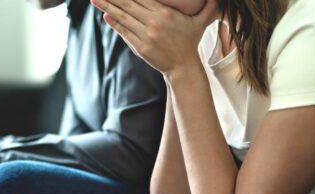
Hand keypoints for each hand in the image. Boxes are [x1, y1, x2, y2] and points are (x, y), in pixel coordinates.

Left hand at [91, 0, 218, 78]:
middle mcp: (154, 22)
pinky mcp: (140, 47)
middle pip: (129, 3)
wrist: (183, 67)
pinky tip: (105, 14)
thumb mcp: (200, 21)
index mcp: (166, 12)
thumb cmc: (190, 42)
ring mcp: (146, 35)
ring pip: (123, 16)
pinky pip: (124, 32)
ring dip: (107, 6)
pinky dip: (114, 23)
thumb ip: (209, 6)